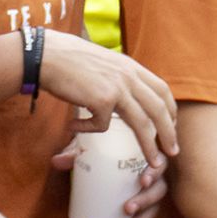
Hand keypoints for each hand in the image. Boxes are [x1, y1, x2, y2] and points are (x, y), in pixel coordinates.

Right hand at [39, 31, 177, 165]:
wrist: (44, 55)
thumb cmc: (64, 58)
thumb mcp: (100, 61)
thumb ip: (115, 74)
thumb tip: (119, 91)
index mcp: (129, 66)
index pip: (161, 89)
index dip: (170, 109)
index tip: (170, 124)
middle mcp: (128, 76)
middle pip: (159, 109)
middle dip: (169, 133)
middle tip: (172, 151)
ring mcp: (116, 88)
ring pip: (142, 124)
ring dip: (149, 146)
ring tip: (153, 162)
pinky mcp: (101, 100)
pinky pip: (102, 125)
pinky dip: (89, 130)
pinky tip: (74, 126)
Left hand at [51, 139, 166, 217]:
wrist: (96, 160)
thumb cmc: (96, 152)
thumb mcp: (85, 150)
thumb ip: (72, 154)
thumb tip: (56, 161)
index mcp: (144, 159)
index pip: (158, 163)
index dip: (154, 172)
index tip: (142, 181)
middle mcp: (152, 178)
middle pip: (158, 190)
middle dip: (145, 201)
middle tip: (127, 208)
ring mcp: (148, 195)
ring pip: (152, 210)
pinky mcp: (141, 210)